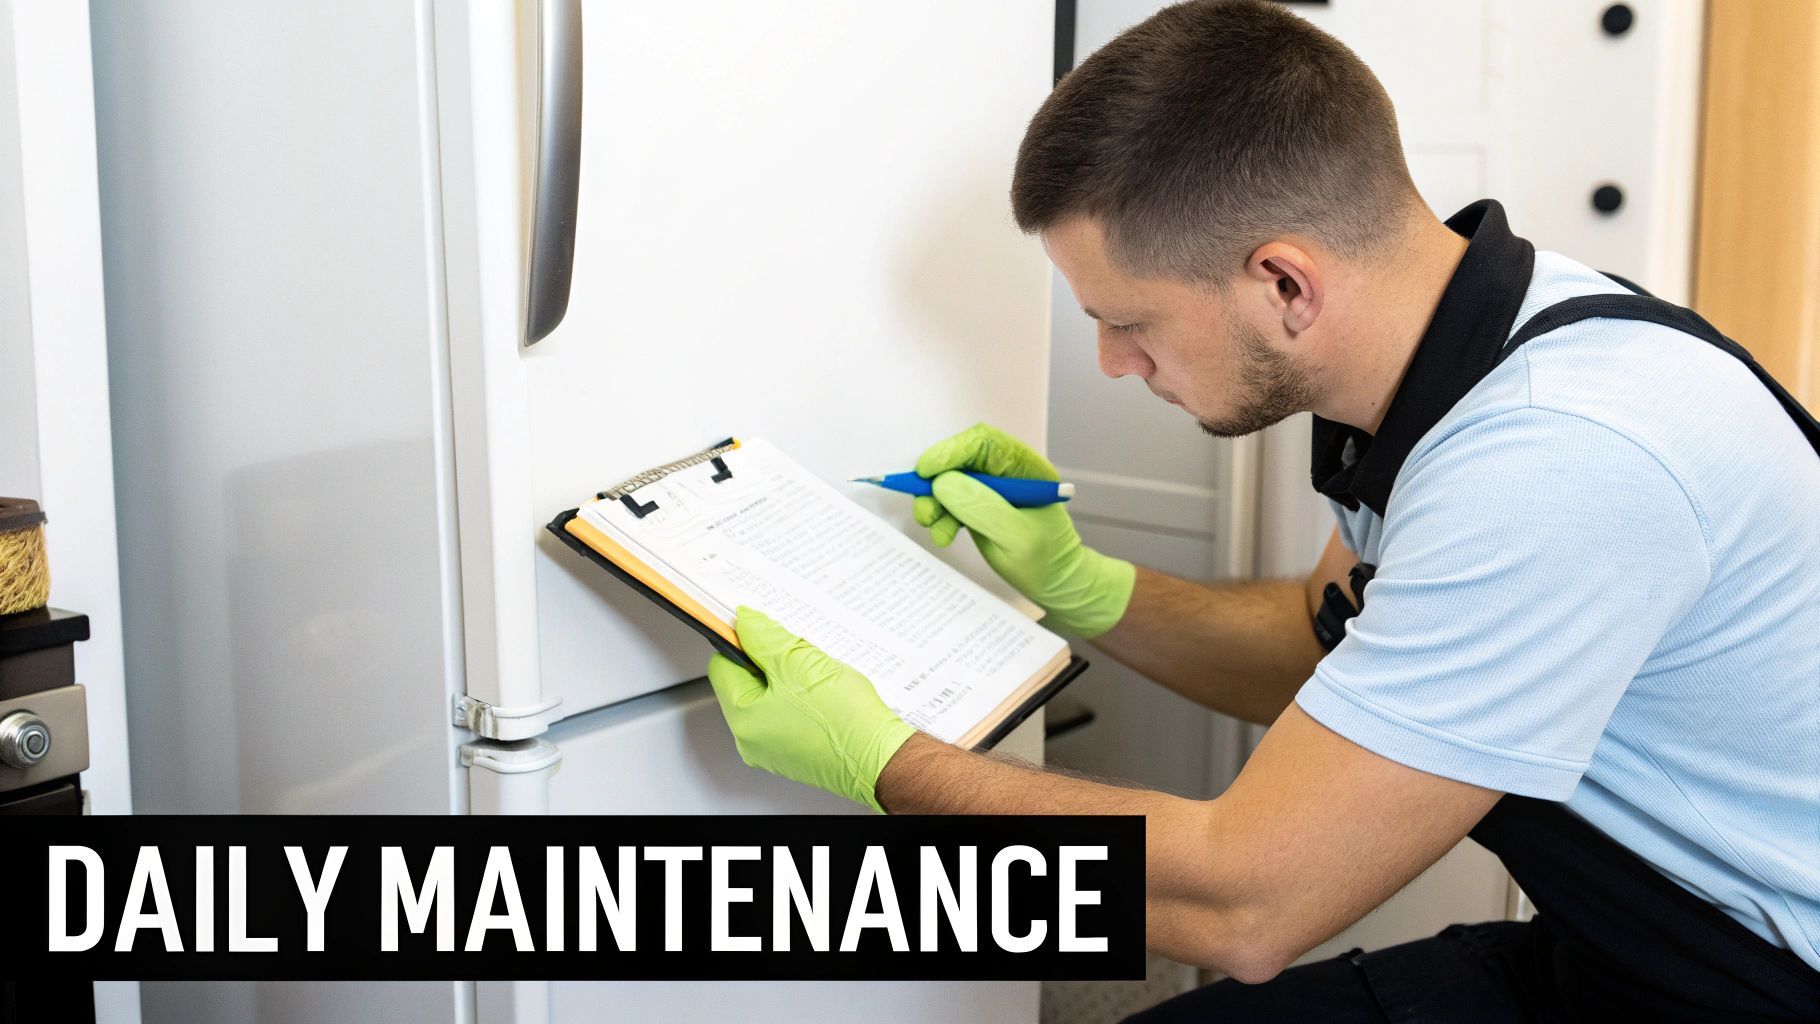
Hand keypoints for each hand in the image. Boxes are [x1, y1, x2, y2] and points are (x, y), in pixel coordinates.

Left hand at [706, 607, 916, 813]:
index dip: (740, 642)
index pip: (722, 667)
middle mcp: (752, 740)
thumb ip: (765, 638)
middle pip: (746, 683)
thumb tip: (746, 623)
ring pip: (771, 697)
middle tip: (799, 655)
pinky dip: (803, 697)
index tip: (760, 630)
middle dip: (771, 661)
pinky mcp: (796, 751)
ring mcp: (774, 749)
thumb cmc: (846, 722)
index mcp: (743, 720)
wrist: (883, 759)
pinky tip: (825, 695)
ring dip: (790, 678)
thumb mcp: (799, 663)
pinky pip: (788, 714)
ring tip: (817, 677)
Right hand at [914, 423, 1134, 637]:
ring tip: (931, 524)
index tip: (926, 472)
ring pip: (950, 481)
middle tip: (924, 507)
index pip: (984, 444)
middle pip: (961, 460)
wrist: (1055, 582)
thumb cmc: (1048, 560)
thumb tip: (944, 483)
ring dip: (933, 501)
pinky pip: (950, 502)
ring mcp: (991, 490)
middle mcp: (1007, 473)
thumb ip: (984, 507)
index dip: (951, 452)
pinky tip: (942, 533)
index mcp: (1026, 469)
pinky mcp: (979, 506)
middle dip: (936, 480)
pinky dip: (940, 516)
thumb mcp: (1018, 537)